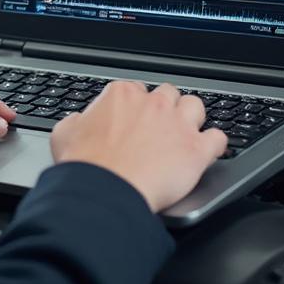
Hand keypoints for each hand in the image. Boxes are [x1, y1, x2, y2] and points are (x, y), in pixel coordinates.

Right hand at [50, 81, 226, 212]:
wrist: (105, 192)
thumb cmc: (86, 167)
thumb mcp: (65, 134)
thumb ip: (76, 122)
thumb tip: (78, 122)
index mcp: (122, 95)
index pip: (138, 91)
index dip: (137, 108)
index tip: (135, 122)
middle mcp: (153, 103)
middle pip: (168, 94)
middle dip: (165, 109)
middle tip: (160, 129)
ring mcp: (177, 124)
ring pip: (195, 106)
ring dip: (192, 119)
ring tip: (186, 135)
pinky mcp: (196, 149)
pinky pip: (218, 137)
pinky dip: (215, 144)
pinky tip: (209, 152)